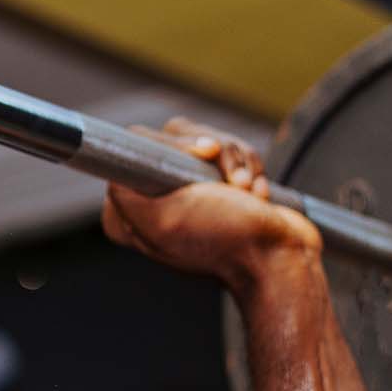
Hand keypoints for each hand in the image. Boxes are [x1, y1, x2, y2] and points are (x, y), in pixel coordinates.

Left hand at [101, 118, 321, 291]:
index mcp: (132, 211)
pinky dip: (248, 166)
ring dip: (235, 161)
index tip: (196, 163)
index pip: (137, 146)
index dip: (171, 148)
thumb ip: (124, 193)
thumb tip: (112, 164)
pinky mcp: (219, 183)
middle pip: (175, 135)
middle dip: (213, 152)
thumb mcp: (161, 221)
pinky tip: (255, 193)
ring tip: (247, 191)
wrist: (280, 255)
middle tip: (230, 184)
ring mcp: (191, 189)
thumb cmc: (225, 241)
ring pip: (207, 140)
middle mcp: (156, 199)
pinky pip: (231, 151)